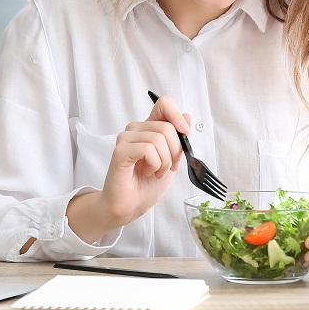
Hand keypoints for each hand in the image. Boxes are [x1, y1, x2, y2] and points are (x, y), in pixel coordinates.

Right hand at [67, 96, 188, 241]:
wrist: (131, 206)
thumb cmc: (147, 185)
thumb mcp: (172, 160)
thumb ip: (178, 139)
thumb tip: (187, 116)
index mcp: (149, 128)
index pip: (164, 103)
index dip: (176, 114)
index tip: (184, 132)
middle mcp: (136, 129)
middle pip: (167, 127)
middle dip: (175, 152)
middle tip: (168, 167)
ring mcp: (126, 138)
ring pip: (159, 139)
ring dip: (164, 162)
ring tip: (155, 172)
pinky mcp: (121, 150)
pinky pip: (148, 149)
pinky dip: (154, 164)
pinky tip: (147, 172)